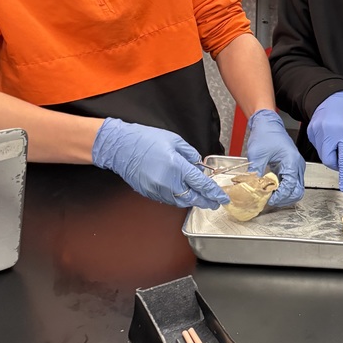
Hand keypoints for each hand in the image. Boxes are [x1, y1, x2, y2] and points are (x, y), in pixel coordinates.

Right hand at [92, 117, 229, 208]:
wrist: (120, 147)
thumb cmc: (145, 140)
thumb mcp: (175, 141)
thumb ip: (190, 155)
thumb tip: (199, 166)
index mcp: (177, 166)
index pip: (202, 184)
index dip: (214, 193)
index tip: (222, 197)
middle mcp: (168, 182)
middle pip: (193, 198)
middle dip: (206, 202)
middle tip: (215, 202)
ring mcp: (158, 190)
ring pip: (181, 202)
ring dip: (193, 201)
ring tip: (201, 198)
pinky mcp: (150, 193)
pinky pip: (169, 200)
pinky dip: (179, 198)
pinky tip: (183, 194)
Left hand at [244, 109, 304, 206]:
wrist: (268, 123)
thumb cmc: (266, 134)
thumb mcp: (257, 154)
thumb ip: (255, 172)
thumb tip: (252, 187)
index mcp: (292, 162)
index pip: (290, 187)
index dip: (280, 196)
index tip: (268, 199)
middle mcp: (297, 165)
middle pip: (297, 191)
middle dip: (284, 199)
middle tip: (270, 200)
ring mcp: (295, 167)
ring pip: (295, 189)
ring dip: (284, 195)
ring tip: (270, 196)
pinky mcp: (290, 167)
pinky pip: (290, 183)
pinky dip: (283, 189)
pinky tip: (271, 189)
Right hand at [306, 91, 342, 192]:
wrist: (333, 96)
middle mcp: (327, 132)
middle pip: (328, 160)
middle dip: (336, 163)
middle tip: (342, 154)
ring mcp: (316, 132)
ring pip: (323, 154)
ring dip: (331, 152)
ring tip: (337, 138)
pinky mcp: (310, 132)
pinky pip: (318, 146)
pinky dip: (325, 145)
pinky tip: (329, 134)